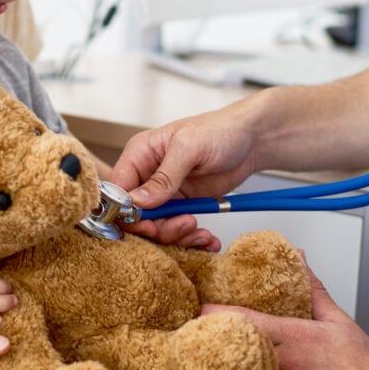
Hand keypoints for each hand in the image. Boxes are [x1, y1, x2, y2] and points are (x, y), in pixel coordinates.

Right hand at [109, 108, 257, 248]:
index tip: (147, 224)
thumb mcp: (190, 148)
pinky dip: (191, 238)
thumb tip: (138, 201)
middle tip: (183, 225)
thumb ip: (164, 176)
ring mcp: (165, 193)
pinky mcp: (183, 205)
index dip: (126, 211)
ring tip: (198, 229)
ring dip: (177, 234)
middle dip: (157, 227)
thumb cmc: (220, 130)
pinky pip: (177, 229)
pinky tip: (206, 238)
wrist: (250, 140)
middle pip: (135, 214)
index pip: (117, 189)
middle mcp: (148, 176)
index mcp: (140, 155)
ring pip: (156, 227)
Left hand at [202, 266, 368, 369]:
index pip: (236, 318)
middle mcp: (280, 365)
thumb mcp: (338, 321)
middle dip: (210, 344)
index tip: (197, 311)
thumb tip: (299, 258)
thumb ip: (312, 289)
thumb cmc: (365, 369)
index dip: (210, 314)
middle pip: (226, 350)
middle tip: (197, 340)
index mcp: (291, 336)